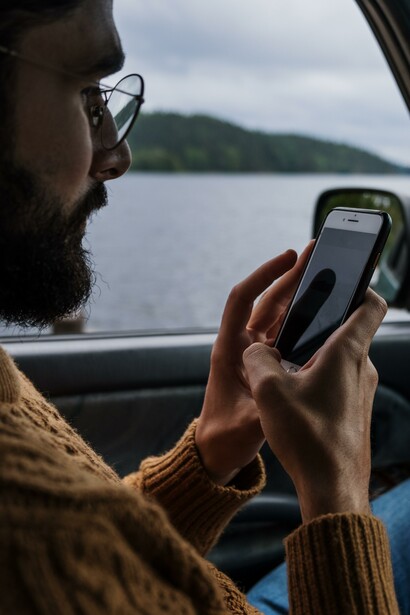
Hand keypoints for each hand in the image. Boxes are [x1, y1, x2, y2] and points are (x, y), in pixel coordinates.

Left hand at [195, 245, 312, 484]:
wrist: (216, 450)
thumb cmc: (223, 436)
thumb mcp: (247, 424)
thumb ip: (268, 408)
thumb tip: (292, 392)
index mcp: (229, 350)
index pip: (242, 300)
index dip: (263, 275)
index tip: (288, 257)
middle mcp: (241, 344)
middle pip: (265, 300)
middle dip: (288, 275)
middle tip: (314, 253)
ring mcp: (253, 352)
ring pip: (277, 313)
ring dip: (297, 292)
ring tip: (322, 272)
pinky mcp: (265, 362)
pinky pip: (284, 331)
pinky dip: (301, 318)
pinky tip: (321, 310)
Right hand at [243, 289, 386, 521]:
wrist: (333, 489)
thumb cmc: (307, 438)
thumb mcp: (269, 392)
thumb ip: (258, 359)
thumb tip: (256, 348)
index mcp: (347, 353)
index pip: (371, 304)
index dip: (358, 285)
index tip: (338, 281)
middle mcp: (361, 368)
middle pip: (350, 329)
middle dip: (321, 321)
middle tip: (292, 322)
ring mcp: (361, 391)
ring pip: (341, 357)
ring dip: (316, 353)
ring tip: (287, 361)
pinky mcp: (355, 410)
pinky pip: (340, 381)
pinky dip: (319, 376)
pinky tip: (295, 392)